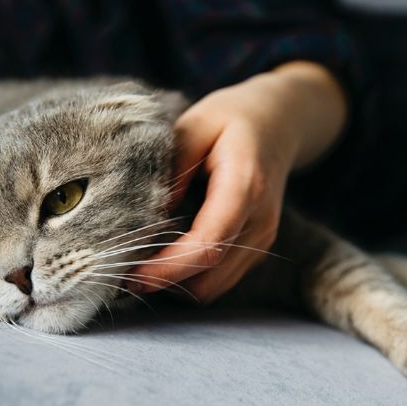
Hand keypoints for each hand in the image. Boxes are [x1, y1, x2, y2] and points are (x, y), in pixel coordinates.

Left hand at [127, 62, 346, 303]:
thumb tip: (146, 214)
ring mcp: (262, 238)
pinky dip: (191, 277)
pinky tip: (166, 256)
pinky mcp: (256, 248)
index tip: (131, 274)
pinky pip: (221, 279)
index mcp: (245, 187)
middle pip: (210, 278)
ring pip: (215, 287)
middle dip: (166, 282)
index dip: (167, 268)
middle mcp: (260, 222)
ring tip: (141, 264)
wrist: (281, 121)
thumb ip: (172, 167)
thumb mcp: (195, 125)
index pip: (207, 245)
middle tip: (124, 271)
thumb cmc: (233, 118)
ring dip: (177, 284)